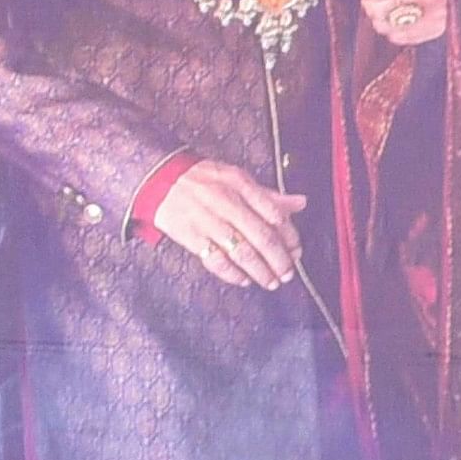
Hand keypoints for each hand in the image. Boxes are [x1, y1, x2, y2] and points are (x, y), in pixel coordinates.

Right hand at [151, 158, 306, 290]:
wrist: (160, 179)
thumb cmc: (202, 179)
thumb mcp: (237, 178)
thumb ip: (268, 195)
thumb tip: (300, 203)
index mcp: (241, 186)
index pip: (274, 214)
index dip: (289, 236)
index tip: (296, 251)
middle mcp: (227, 203)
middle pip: (262, 237)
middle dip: (278, 260)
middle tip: (287, 273)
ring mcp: (209, 222)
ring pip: (242, 252)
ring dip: (260, 271)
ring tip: (271, 282)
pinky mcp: (192, 237)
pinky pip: (216, 261)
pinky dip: (232, 274)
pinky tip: (243, 280)